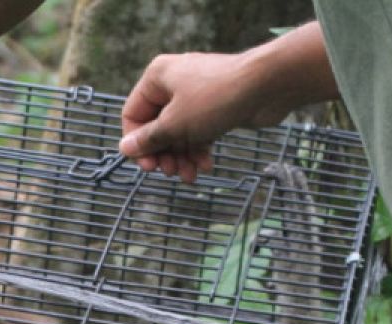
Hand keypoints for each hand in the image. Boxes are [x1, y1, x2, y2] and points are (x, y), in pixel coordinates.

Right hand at [118, 23, 337, 183]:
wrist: (267, 86)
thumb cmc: (216, 99)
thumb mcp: (175, 124)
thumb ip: (149, 139)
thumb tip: (124, 149)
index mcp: (156, 78)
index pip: (133, 115)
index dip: (137, 144)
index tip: (148, 167)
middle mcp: (173, 84)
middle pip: (157, 127)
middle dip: (165, 154)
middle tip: (171, 173)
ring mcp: (196, 95)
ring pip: (179, 133)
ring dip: (183, 157)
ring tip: (191, 176)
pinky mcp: (215, 106)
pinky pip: (198, 132)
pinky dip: (199, 149)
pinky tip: (206, 166)